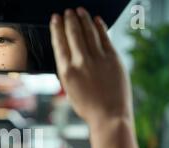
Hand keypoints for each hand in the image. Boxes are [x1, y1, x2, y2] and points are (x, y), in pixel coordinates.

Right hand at [49, 8, 132, 128]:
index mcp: (67, 72)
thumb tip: (67, 56)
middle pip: (73, 34)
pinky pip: (105, 38)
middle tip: (67, 11)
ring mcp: (98, 59)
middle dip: (69, 20)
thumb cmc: (88, 108)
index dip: (57, 29)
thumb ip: (67, 72)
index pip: (59, 44)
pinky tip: (96, 20)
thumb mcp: (69, 91)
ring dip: (83, 19)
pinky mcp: (113, 59)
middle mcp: (81, 62)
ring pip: (89, 32)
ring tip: (80, 11)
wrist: (109, 116)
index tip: (55, 19)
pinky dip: (100, 27)